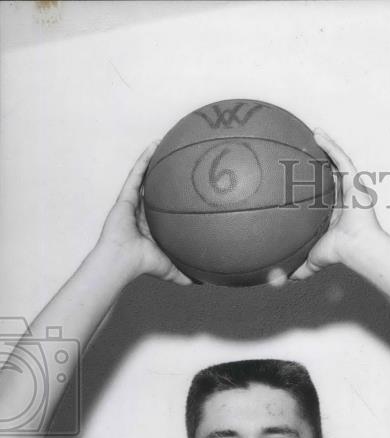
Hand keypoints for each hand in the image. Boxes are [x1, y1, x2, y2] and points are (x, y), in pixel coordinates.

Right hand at [98, 143, 191, 285]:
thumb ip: (186, 274)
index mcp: (153, 226)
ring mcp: (134, 203)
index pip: (166, 208)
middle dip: (168, 175)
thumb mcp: (171, 269)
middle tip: (182, 162)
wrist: (122, 260)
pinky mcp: (125, 196)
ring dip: (155, 160)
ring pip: (146, 177)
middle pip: (158, 189)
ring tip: (167, 143)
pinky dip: (144, 159)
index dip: (175, 197)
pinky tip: (154, 144)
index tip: (190, 187)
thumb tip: (205, 282)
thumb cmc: (143, 265)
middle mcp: (144, 212)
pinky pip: (136, 173)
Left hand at [287, 128, 381, 280]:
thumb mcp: (310, 262)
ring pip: (335, 162)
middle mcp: (340, 198)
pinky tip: (317, 134)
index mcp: (331, 213)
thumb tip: (274, 281)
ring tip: (309, 134)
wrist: (354, 246)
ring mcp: (349, 188)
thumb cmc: (337, 253)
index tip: (290, 179)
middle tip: (298, 153)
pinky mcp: (355, 180)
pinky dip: (330, 145)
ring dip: (323, 147)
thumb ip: (295, 270)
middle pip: (326, 175)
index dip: (307, 186)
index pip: (318, 195)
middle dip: (315, 163)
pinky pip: (341, 158)